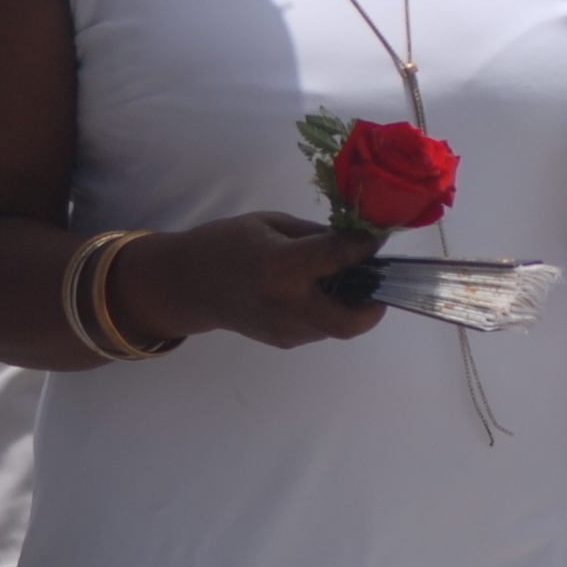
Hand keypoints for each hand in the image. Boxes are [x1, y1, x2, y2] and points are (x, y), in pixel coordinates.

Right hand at [108, 214, 383, 350]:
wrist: (187, 286)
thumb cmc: (227, 243)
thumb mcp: (271, 224)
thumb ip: (315, 235)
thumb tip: (355, 240)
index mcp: (281, 267)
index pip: (337, 259)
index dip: (364, 246)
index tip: (376, 237)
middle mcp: (286, 306)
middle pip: (348, 323)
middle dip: (373, 306)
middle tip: (379, 281)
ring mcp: (283, 331)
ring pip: (336, 327)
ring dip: (352, 307)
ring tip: (349, 279)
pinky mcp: (282, 342)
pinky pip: (320, 328)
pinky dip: (331, 311)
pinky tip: (322, 290)